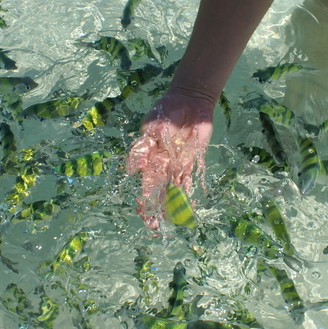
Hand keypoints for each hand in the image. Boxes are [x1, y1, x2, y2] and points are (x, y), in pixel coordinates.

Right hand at [126, 90, 213, 228]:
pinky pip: (191, 180)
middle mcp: (164, 164)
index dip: (144, 198)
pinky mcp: (194, 160)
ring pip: (175, 189)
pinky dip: (190, 193)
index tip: (142, 211)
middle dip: (157, 208)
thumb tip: (133, 169)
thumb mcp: (152, 127)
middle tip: (155, 227)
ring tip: (172, 223)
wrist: (190, 101)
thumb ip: (144, 147)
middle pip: (160, 190)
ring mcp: (179, 163)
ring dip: (173, 206)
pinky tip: (189, 207)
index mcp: (150, 157)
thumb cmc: (166, 111)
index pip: (146, 182)